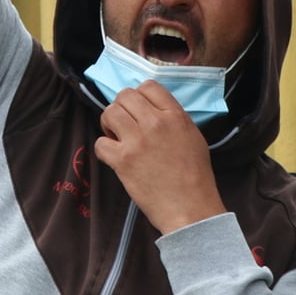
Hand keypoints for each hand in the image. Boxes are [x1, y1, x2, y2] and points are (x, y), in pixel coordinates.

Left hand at [93, 82, 228, 235]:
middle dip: (122, 108)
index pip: (149, 86)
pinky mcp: (122, 161)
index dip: (140, 96)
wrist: (190, 208)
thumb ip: (173, 118)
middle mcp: (155, 123)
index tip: (139, 110)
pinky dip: (104, 149)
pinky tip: (114, 157)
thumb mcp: (193, 136)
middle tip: (125, 124)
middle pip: (125, 96)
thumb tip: (151, 110)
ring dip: (109, 123)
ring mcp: (137, 141)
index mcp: (175, 116)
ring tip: (117, 137)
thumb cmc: (195, 176)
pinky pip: (100, 142)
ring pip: (109, 112)